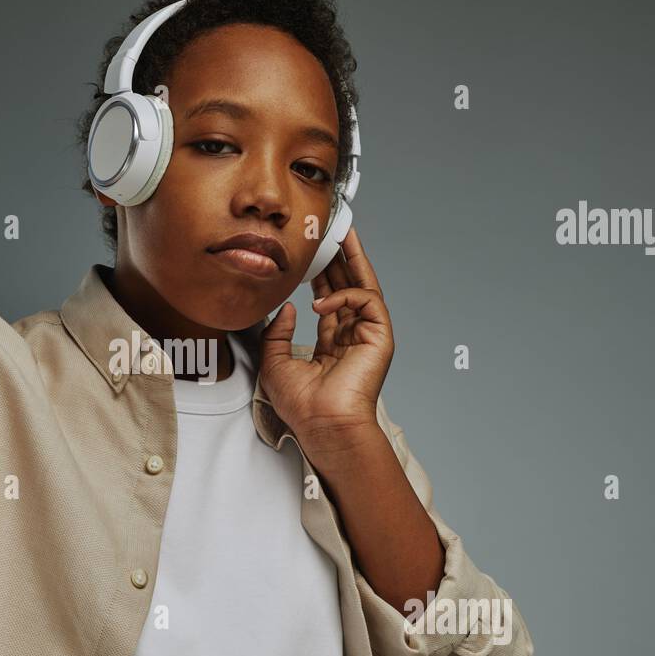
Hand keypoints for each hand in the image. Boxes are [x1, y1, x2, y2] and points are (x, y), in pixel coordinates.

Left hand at [259, 226, 394, 447]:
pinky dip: (345, 294)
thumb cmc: (302, 405)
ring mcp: (368, 335)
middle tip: (330, 230)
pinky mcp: (380, 337)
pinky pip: (367, 300)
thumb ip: (277, 333)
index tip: (312, 253)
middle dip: (340, 257)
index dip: (322, 274)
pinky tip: (320, 301)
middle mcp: (353, 336)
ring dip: (352, 259)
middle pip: (349, 285)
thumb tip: (287, 307)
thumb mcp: (275, 362)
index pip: (330, 298)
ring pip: (364, 285)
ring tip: (341, 234)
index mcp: (333, 343)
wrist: (322, 425)